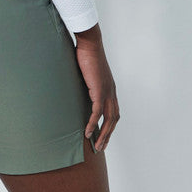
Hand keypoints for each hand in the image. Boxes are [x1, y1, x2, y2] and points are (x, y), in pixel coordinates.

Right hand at [72, 23, 118, 152]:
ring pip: (108, 119)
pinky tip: (87, 131)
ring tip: (96, 145)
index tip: (103, 136)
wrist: (89, 44)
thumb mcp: (88, 74)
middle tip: (100, 147)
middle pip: (114, 119)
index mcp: (110, 89)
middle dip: (108, 135)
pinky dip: (93, 123)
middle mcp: (112, 92)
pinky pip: (97, 112)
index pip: (114, 112)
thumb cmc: (86, 55)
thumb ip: (86, 84)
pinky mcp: (99, 90)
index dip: (110, 126)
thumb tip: (78, 89)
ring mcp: (107, 92)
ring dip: (103, 134)